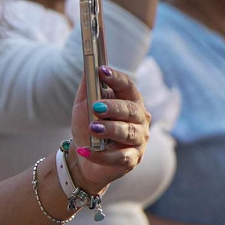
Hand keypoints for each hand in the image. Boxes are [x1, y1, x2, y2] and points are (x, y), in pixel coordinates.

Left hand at [66, 66, 150, 192]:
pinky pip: (118, 157)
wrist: (85, 158)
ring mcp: (139, 140)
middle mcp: (139, 119)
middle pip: (130, 109)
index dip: (116, 78)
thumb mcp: (84, 106)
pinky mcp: (132, 160)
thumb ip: (88, 87)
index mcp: (130, 101)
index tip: (102, 70)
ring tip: (92, 128)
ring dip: (110, 129)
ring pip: (127, 132)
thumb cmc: (89, 126)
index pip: (127, 86)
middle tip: (96, 106)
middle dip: (113, 107)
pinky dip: (101, 155)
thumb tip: (88, 64)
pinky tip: (85, 150)